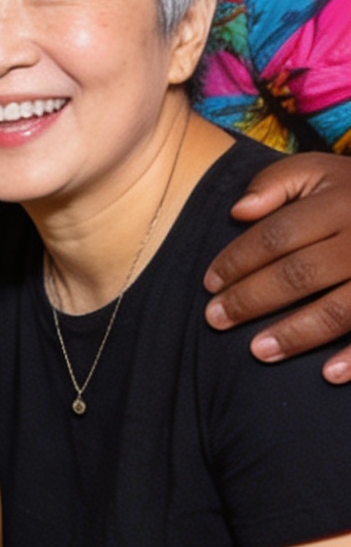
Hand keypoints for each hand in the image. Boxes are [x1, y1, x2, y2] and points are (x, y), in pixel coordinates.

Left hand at [204, 152, 350, 379]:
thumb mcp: (317, 172)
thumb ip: (275, 183)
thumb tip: (238, 211)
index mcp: (338, 202)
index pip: (276, 235)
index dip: (238, 261)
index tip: (209, 283)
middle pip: (300, 273)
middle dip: (252, 300)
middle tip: (216, 319)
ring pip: (339, 308)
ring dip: (297, 333)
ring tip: (258, 351)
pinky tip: (327, 374)